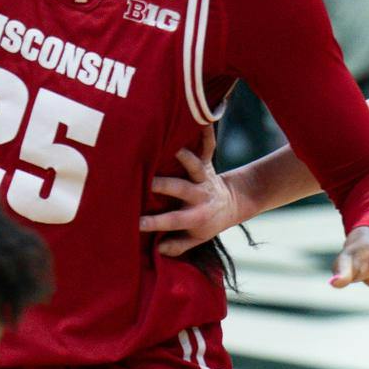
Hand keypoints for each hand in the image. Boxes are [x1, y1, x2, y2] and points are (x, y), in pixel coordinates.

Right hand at [142, 125, 256, 257]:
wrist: (231, 205)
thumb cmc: (205, 223)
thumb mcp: (195, 239)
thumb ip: (177, 246)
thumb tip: (157, 249)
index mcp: (196, 216)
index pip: (173, 221)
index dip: (155, 223)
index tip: (136, 223)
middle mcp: (200, 195)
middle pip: (181, 189)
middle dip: (164, 186)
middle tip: (146, 182)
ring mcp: (204, 177)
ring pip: (194, 166)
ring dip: (184, 157)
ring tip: (169, 147)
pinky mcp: (208, 161)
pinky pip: (208, 146)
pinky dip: (207, 133)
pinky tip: (204, 118)